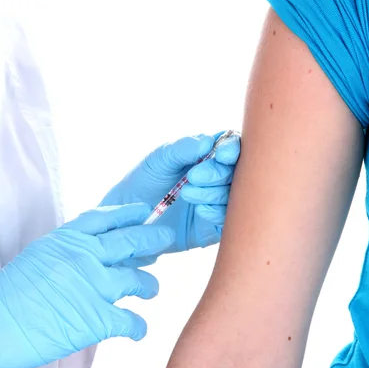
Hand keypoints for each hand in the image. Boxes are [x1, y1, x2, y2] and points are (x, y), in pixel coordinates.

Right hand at [0, 204, 174, 367]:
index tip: (143, 211)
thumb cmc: (4, 296)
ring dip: (149, 286)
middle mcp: (85, 257)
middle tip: (165, 239)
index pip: (105, 219)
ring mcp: (94, 286)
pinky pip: (132, 320)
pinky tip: (139, 330)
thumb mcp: (36, 259)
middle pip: (130, 243)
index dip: (128, 213)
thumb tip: (88, 254)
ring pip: (138, 280)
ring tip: (151, 289)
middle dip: (153, 240)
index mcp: (66, 239)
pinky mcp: (98, 318)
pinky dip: (138, 327)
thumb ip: (66, 252)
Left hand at [100, 132, 240, 266]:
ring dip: (214, 193)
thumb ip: (182, 148)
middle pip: (238, 170)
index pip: (231, 146)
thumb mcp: (158, 160)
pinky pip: (228, 219)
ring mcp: (217, 201)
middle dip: (217, 173)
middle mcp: (217, 177)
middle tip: (192, 177)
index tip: (223, 155)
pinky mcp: (214, 225)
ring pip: (235, 195)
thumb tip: (208, 141)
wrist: (130, 217)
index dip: (232, 148)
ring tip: (187, 194)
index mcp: (207, 155)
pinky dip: (217, 213)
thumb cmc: (144, 182)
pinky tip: (199, 211)